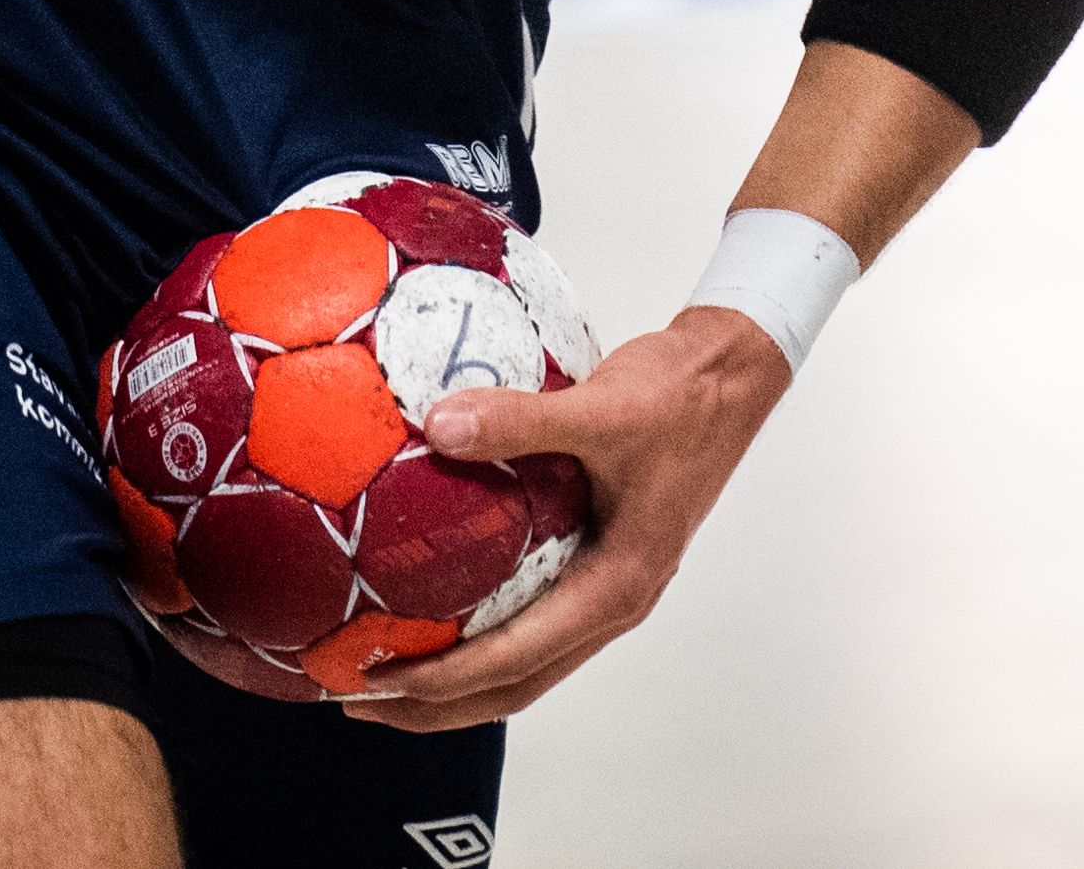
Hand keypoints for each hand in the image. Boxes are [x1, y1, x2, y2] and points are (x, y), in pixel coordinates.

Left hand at [328, 306, 792, 728]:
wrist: (729, 377)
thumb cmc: (682, 400)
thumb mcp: (600, 408)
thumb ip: (518, 419)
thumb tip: (437, 424)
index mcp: (616, 587)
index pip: (514, 661)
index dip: (439, 680)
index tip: (373, 675)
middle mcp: (611, 601)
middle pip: (512, 687)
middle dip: (432, 706)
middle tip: (355, 696)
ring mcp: (605, 586)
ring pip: (521, 662)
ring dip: (452, 677)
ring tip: (382, 666)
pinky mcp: (595, 560)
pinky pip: (527, 618)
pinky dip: (476, 629)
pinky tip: (433, 598)